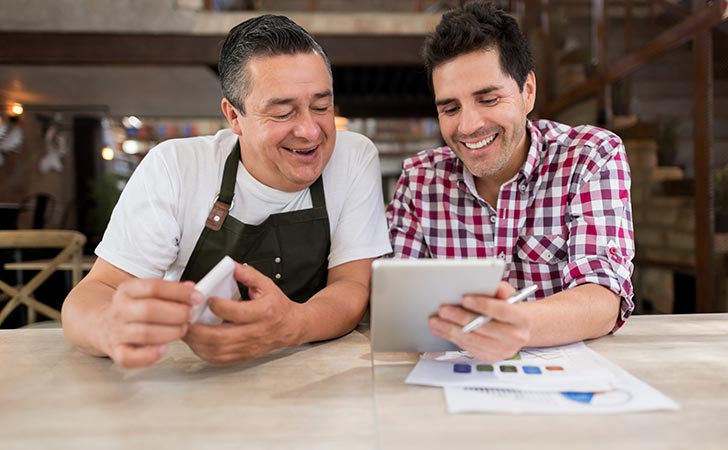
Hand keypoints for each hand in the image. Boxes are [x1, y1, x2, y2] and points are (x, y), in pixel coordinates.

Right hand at [99, 279, 200, 367]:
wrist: (100, 325)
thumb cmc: (132, 309)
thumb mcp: (146, 292)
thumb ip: (170, 290)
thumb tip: (192, 289)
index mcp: (127, 290)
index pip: (154, 287)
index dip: (179, 292)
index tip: (197, 297)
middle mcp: (119, 310)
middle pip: (149, 310)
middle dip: (177, 313)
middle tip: (191, 314)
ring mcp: (116, 332)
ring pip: (144, 333)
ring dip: (170, 332)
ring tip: (183, 329)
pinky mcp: (116, 352)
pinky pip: (131, 357)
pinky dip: (150, 355)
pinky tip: (164, 349)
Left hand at [184, 263, 303, 363]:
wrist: (292, 327)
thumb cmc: (278, 307)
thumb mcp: (267, 285)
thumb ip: (248, 275)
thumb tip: (230, 266)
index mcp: (264, 312)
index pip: (238, 312)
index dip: (219, 306)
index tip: (208, 298)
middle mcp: (256, 332)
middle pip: (222, 337)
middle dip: (199, 330)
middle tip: (187, 319)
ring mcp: (248, 346)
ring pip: (218, 351)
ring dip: (197, 342)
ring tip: (187, 330)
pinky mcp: (243, 355)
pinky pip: (219, 359)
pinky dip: (203, 352)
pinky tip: (197, 342)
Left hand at [428, 281, 532, 361]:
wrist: (519, 330)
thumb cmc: (511, 309)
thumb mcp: (510, 296)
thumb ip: (502, 289)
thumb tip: (495, 285)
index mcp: (522, 319)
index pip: (502, 311)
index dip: (483, 305)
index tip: (465, 298)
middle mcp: (515, 337)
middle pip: (484, 328)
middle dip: (461, 318)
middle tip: (443, 310)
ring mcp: (503, 350)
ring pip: (473, 340)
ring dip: (450, 330)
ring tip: (436, 321)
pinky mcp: (490, 357)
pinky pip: (469, 348)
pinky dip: (452, 338)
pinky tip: (441, 330)